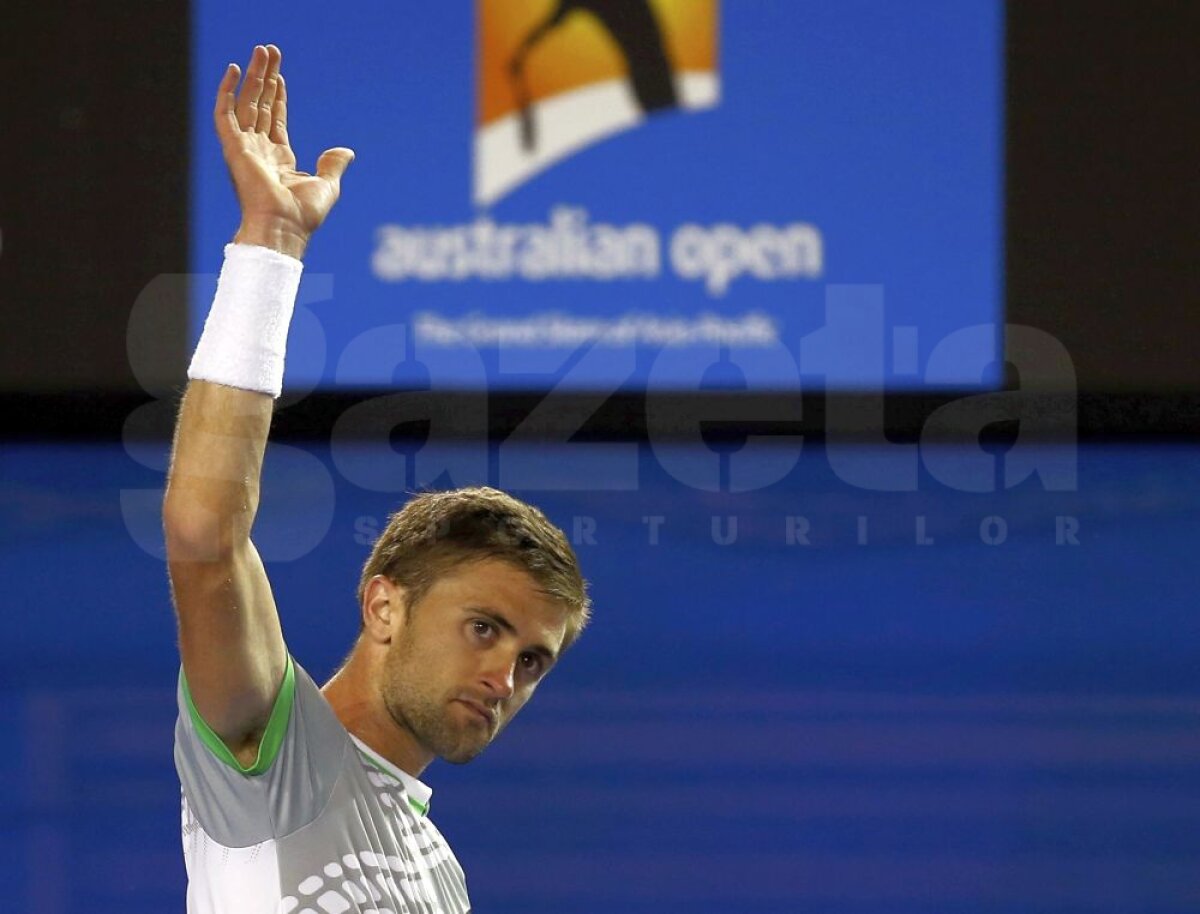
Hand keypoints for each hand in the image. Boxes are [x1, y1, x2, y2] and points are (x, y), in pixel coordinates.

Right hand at [214, 45, 353, 259]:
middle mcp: (258, 151)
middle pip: (260, 105)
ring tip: (262, 51)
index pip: (274, 120)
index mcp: (278, 160)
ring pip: (246, 102)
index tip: (280, 77)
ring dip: (253, 76)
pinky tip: (235, 70)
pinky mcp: (233, 147)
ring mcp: (244, 148)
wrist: (284, 227)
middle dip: (265, 77)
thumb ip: (333, 165)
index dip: (277, 97)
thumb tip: (345, 150)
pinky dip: (227, 91)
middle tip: (270, 51)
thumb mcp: (327, 185)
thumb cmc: (304, 214)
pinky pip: (225, 113)